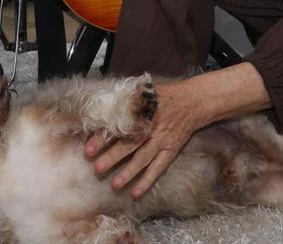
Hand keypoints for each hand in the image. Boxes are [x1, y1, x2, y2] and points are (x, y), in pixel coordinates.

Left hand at [84, 81, 202, 198]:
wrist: (194, 101)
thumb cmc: (166, 96)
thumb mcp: (147, 90)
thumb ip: (127, 97)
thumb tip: (103, 104)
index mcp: (143, 111)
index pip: (120, 126)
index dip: (103, 137)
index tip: (89, 148)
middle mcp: (152, 127)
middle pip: (131, 143)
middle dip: (113, 156)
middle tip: (97, 168)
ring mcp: (162, 140)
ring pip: (144, 158)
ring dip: (129, 171)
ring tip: (115, 184)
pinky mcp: (171, 150)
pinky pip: (159, 167)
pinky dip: (148, 180)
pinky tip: (136, 192)